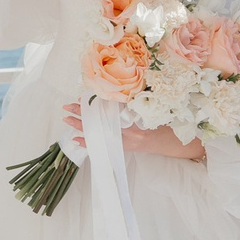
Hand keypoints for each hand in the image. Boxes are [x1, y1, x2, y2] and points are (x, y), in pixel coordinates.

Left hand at [64, 99, 201, 163]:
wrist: (173, 144)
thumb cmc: (166, 124)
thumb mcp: (155, 110)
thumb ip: (137, 102)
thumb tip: (118, 89)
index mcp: (136, 122)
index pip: (110, 112)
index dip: (94, 106)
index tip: (80, 98)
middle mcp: (128, 134)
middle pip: (100, 124)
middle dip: (82, 116)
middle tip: (66, 108)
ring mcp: (125, 143)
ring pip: (98, 135)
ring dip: (82, 127)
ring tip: (66, 121)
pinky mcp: (124, 149)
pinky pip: (102, 146)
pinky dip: (89, 142)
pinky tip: (77, 140)